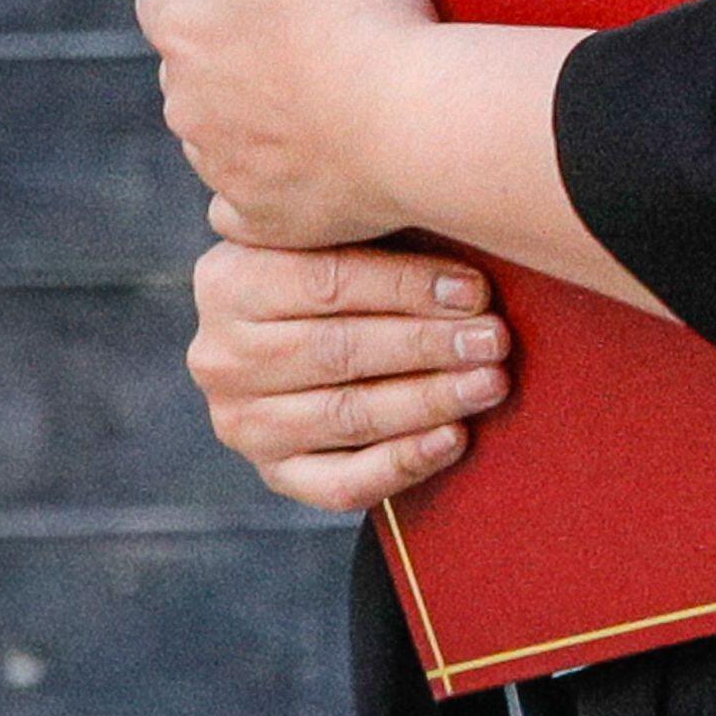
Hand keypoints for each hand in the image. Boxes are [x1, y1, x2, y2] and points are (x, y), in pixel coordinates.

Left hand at [129, 0, 438, 249]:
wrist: (419, 123)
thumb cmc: (359, 13)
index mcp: (186, 30)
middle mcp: (187, 105)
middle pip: (187, 66)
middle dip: (227, 49)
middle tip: (309, 32)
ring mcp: (224, 169)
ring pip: (215, 132)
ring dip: (249, 113)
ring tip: (327, 91)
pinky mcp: (265, 220)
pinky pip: (240, 204)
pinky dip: (265, 183)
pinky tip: (313, 160)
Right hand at [186, 237, 510, 511]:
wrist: (281, 328)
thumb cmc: (333, 264)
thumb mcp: (333, 233)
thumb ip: (375, 232)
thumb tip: (464, 238)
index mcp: (231, 281)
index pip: (328, 282)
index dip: (406, 287)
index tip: (475, 290)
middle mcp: (222, 356)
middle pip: (339, 351)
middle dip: (427, 345)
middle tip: (493, 340)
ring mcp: (243, 422)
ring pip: (346, 415)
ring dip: (428, 400)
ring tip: (489, 383)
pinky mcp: (272, 472)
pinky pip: (340, 482)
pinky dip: (402, 462)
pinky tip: (454, 438)